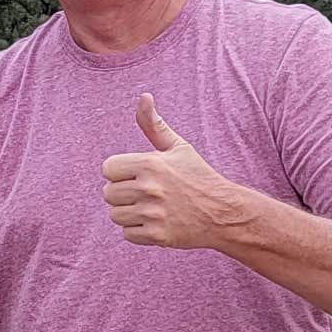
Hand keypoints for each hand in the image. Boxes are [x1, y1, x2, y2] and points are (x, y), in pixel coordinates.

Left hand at [102, 94, 242, 249]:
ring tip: (150, 207)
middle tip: (145, 193)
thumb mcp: (178, 147)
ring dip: (129, 213)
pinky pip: (127, 234)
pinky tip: (156, 222)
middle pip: (108, 193)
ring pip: (115, 215)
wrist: (224, 212)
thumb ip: (154, 124)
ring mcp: (153, 213)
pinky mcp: (157, 235)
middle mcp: (150, 188)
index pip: (107, 168)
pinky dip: (138, 231)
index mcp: (151, 163)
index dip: (119, 172)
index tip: (135, 175)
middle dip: (123, 193)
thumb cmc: (198, 176)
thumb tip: (144, 96)